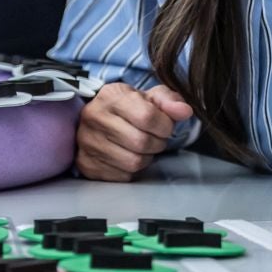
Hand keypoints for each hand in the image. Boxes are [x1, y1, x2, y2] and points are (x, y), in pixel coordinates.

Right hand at [75, 82, 193, 180]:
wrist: (97, 118)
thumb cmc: (127, 108)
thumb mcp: (149, 97)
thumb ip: (169, 101)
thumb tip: (184, 111)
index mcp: (111, 96)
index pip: (147, 116)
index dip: (165, 126)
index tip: (165, 127)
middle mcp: (94, 117)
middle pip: (142, 142)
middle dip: (157, 143)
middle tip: (155, 138)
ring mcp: (87, 142)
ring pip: (133, 162)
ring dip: (146, 158)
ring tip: (142, 148)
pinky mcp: (86, 164)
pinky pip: (123, 176)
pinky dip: (131, 170)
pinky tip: (127, 156)